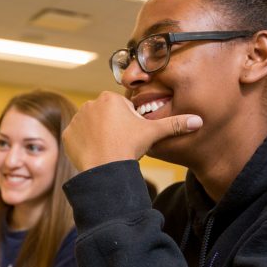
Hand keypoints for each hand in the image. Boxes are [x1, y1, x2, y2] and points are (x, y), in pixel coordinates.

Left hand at [63, 91, 202, 170]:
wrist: (105, 168)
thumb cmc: (129, 147)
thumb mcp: (153, 133)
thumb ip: (175, 124)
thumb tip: (199, 121)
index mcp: (110, 98)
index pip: (122, 109)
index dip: (129, 124)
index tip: (130, 135)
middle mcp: (90, 103)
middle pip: (106, 116)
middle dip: (113, 127)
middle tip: (120, 143)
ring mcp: (76, 119)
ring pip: (92, 126)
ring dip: (99, 135)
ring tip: (108, 149)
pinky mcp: (68, 134)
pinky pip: (78, 137)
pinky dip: (86, 145)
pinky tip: (95, 153)